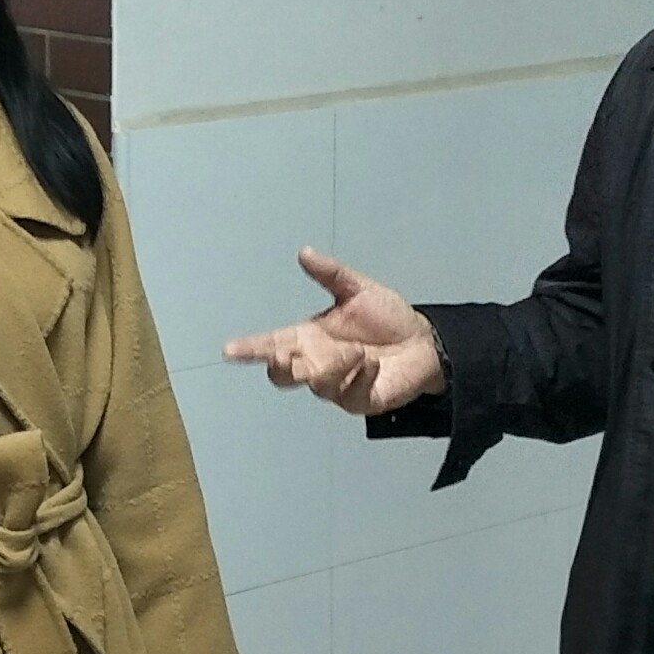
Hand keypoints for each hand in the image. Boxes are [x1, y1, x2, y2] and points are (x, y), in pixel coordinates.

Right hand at [223, 248, 446, 414]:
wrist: (424, 343)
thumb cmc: (387, 318)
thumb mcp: (358, 289)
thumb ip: (331, 274)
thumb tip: (304, 252)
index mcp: (308, 337)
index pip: (270, 343)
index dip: (249, 348)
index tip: (229, 350)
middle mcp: (316, 363)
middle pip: (282, 374)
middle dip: (279, 366)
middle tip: (283, 354)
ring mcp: (335, 385)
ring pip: (317, 384)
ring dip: (336, 365)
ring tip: (360, 351)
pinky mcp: (357, 401)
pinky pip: (350, 393)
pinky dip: (362, 376)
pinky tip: (374, 365)